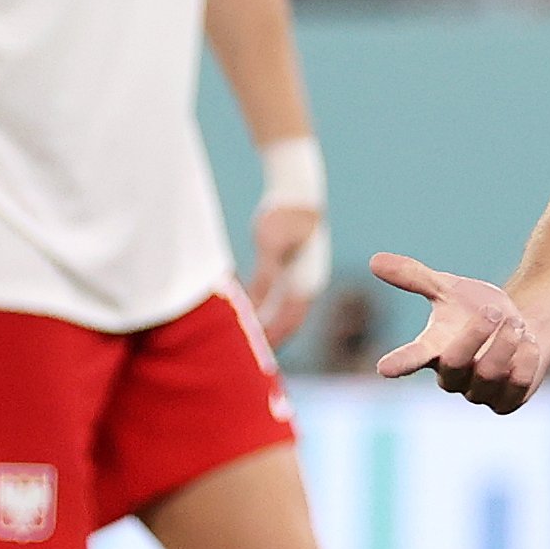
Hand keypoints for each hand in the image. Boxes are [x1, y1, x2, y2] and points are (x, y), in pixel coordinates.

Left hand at [248, 203, 326, 345]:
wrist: (298, 190)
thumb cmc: (285, 214)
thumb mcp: (271, 243)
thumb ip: (265, 274)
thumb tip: (257, 304)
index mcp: (306, 283)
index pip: (288, 323)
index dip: (271, 340)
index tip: (251, 355)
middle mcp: (306, 285)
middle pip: (286, 323)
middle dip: (268, 339)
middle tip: (244, 358)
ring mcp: (300, 278)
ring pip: (281, 312)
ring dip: (265, 325)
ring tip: (242, 341)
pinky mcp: (291, 270)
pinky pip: (275, 298)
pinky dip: (261, 309)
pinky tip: (244, 313)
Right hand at [368, 252, 547, 413]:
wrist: (522, 326)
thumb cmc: (476, 308)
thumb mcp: (447, 287)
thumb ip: (414, 277)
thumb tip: (374, 260)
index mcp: (432, 350)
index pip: (410, 359)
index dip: (399, 363)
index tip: (384, 368)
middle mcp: (452, 377)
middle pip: (456, 363)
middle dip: (476, 334)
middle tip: (493, 311)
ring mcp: (479, 393)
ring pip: (489, 375)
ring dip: (505, 343)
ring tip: (516, 323)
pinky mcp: (506, 402)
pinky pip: (518, 385)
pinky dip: (526, 358)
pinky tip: (529, 343)